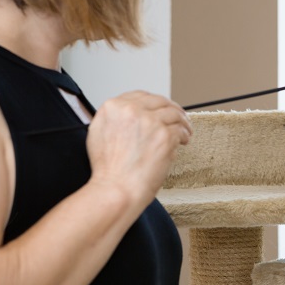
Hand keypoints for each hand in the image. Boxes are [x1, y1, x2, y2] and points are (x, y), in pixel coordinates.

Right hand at [86, 91, 191, 206]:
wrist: (116, 189)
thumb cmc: (109, 170)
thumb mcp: (99, 134)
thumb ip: (115, 119)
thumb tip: (132, 114)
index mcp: (113, 107)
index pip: (139, 95)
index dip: (153, 102)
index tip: (160, 108)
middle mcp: (130, 110)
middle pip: (159, 101)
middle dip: (171, 109)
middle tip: (179, 117)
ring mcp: (149, 121)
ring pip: (173, 113)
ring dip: (182, 121)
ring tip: (185, 130)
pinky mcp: (165, 135)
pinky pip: (180, 129)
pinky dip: (184, 135)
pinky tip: (184, 140)